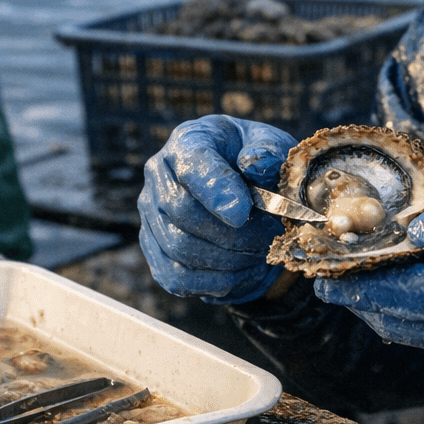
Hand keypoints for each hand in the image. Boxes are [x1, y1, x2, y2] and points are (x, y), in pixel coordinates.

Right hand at [138, 115, 297, 303]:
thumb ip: (268, 151)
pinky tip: (239, 273)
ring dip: (226, 259)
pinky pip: (174, 276)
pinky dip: (211, 282)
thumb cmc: (257, 166)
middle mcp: (159, 174)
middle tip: (268, 238)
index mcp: (188, 140)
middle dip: (231, 233)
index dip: (216, 190)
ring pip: (178, 247)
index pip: (192, 164)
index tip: (242, 213)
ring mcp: (151, 213)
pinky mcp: (154, 249)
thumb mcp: (273, 148)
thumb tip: (254, 164)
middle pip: (182, 211)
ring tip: (259, 254)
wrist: (245, 194)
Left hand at [315, 170, 423, 380]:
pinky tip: (409, 290)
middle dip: (361, 296)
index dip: (357, 281)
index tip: (320, 268)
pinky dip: (423, 318)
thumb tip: (417, 229)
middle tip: (326, 270)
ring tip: (357, 276)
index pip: (406, 293)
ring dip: (388, 308)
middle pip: (405, 321)